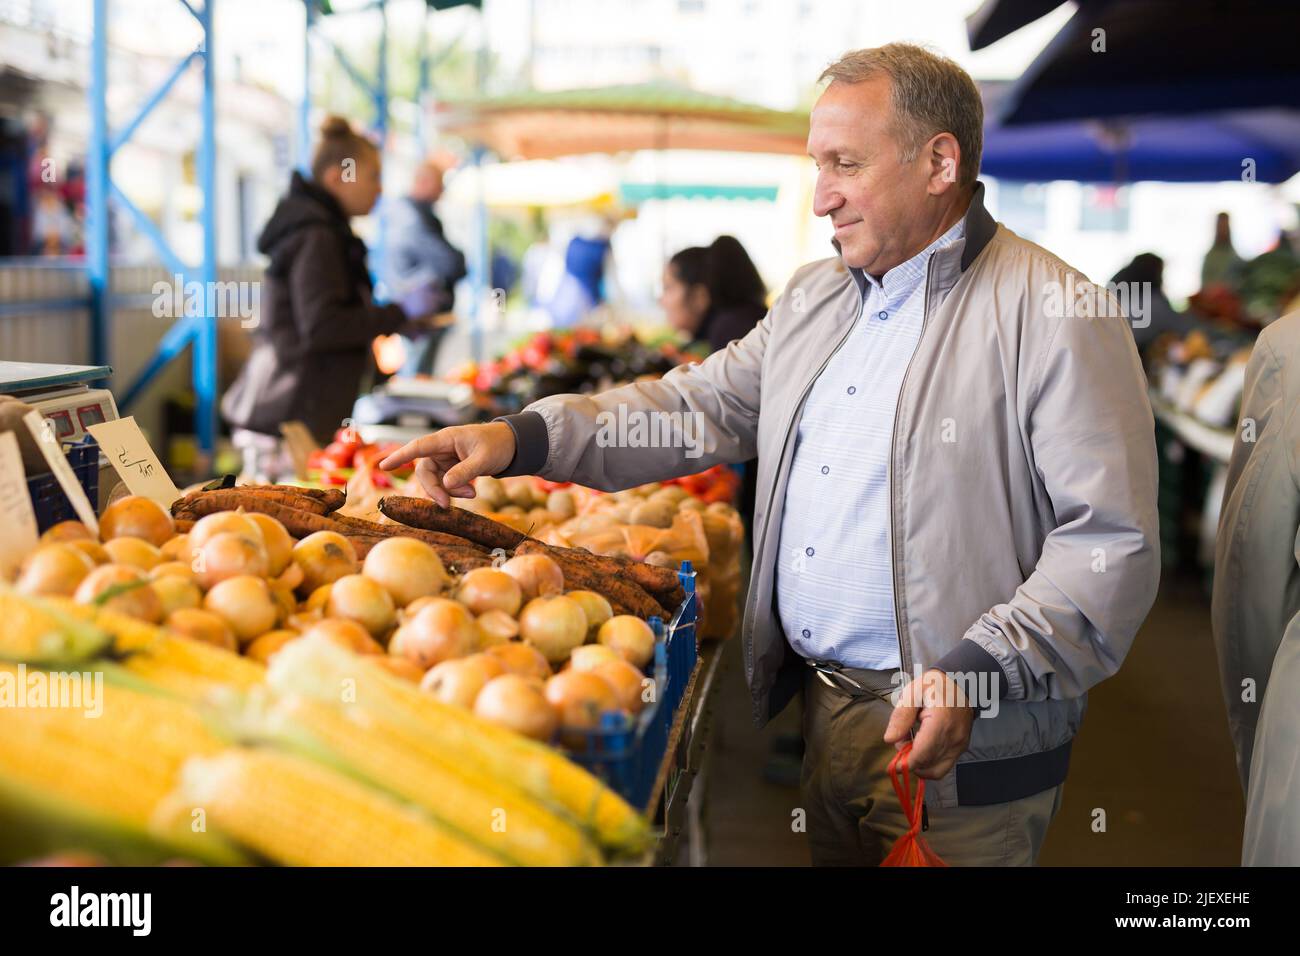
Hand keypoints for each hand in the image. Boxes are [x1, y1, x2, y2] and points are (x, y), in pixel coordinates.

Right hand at [378, 422, 516, 506]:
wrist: (512, 446)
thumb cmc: (497, 445)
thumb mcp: (483, 459)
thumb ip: (465, 471)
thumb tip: (445, 484)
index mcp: (446, 439)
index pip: (418, 447)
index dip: (400, 456)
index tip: (384, 465)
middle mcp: (442, 449)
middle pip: (425, 471)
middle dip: (435, 489)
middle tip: (446, 504)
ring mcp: (445, 460)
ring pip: (436, 481)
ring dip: (450, 491)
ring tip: (472, 493)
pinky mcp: (451, 469)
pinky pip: (446, 484)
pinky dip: (456, 491)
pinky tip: (472, 491)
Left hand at [882, 668, 975, 779]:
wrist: (961, 683)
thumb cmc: (935, 685)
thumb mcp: (913, 692)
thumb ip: (901, 716)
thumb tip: (890, 739)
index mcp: (941, 722)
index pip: (922, 754)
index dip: (905, 763)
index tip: (893, 764)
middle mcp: (954, 737)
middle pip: (927, 764)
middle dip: (909, 760)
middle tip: (902, 742)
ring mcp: (960, 744)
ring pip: (936, 770)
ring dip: (919, 764)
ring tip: (912, 745)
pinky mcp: (961, 748)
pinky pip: (944, 766)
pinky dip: (930, 764)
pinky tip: (922, 748)